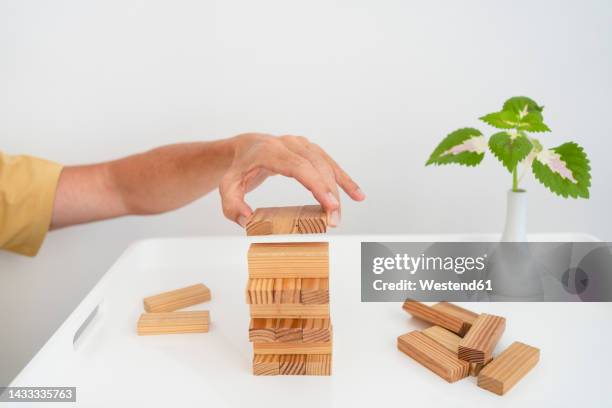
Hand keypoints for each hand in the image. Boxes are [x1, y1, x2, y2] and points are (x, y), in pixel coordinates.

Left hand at [219, 133, 364, 226]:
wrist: (245, 148)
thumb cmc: (238, 170)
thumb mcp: (227, 187)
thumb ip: (232, 205)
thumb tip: (247, 220)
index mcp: (270, 151)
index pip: (298, 167)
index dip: (316, 185)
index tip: (329, 205)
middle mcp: (289, 144)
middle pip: (316, 168)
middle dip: (328, 194)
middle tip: (333, 221)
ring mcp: (302, 145)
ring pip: (326, 166)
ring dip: (338, 190)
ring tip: (339, 215)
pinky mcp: (311, 150)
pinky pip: (330, 164)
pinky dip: (344, 180)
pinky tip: (357, 195)